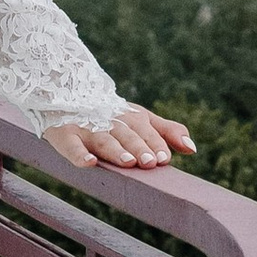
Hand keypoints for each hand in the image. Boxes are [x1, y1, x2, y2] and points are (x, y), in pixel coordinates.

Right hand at [47, 105, 195, 171]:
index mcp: (130, 117)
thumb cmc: (110, 116)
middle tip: (150, 162)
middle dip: (138, 147)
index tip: (164, 158)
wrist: (64, 93)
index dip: (155, 143)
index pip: (146, 130)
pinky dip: (78, 154)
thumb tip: (192, 149)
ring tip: (128, 162)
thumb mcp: (139, 119)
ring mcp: (86, 128)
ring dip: (115, 150)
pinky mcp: (64, 135)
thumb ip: (166, 132)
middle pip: (126, 135)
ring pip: (103, 140)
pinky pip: (71, 146)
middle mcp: (110, 121)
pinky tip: (88, 162)